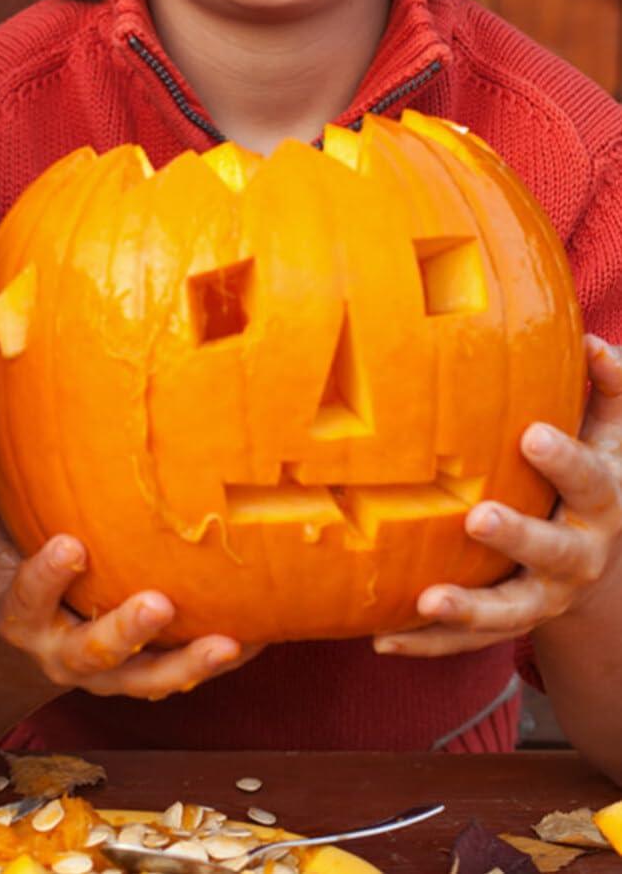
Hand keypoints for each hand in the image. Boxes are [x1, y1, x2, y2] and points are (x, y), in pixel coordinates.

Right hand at [0, 441, 256, 696]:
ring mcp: (110, 673)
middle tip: (158, 604)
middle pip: (94, 654)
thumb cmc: (8, 567)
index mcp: (20, 616)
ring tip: (227, 643)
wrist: (27, 642)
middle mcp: (63, 653)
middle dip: (125, 632)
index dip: (47, 578)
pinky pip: (186, 673)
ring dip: (188, 663)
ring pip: (148, 680)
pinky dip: (221, 658)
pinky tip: (258, 632)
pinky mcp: (146, 675)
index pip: (28, 599)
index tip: (70, 545)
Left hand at [377, 334, 621, 656]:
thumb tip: (594, 342)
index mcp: (599, 502)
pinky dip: (427, 641)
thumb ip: (607, 389)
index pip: (589, 478)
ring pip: (509, 612)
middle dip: (519, 535)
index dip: (565, 460)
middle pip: (553, 551)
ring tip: (429, 599)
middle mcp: (575, 555)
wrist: (598, 562)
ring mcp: (540, 596)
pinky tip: (383, 640)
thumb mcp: (610, 435)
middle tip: (479, 517)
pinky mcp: (506, 624)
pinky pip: (466, 641)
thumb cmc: (588, 475)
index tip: (533, 435)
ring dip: (470, 608)